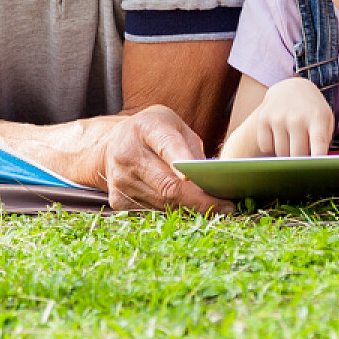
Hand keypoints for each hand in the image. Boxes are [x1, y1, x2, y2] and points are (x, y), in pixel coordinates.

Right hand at [100, 106, 233, 213]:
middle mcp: (128, 154)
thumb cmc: (154, 133)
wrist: (112, 143)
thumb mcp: (174, 126)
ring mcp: (120, 180)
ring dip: (191, 209)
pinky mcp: (118, 200)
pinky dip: (175, 212)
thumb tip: (211, 178)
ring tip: (216, 209)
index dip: (179, 160)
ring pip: (164, 204)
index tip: (192, 175)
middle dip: (200, 200)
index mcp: (146, 128)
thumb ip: (191, 148)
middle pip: (168, 185)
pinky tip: (190, 210)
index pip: (166, 144)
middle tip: (227, 207)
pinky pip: (154, 211)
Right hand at [229, 78, 335, 157]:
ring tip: (292, 139)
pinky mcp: (262, 119)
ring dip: (287, 153)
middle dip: (301, 159)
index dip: (317, 160)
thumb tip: (317, 165)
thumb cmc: (312, 111)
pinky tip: (279, 135)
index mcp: (317, 117)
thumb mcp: (325, 121)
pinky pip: (266, 147)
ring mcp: (278, 117)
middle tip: (304, 151)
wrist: (290, 88)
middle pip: (297, 155)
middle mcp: (297, 116)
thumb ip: (324, 142)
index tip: (316, 170)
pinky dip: (272, 147)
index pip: (318, 144)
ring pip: (281, 153)